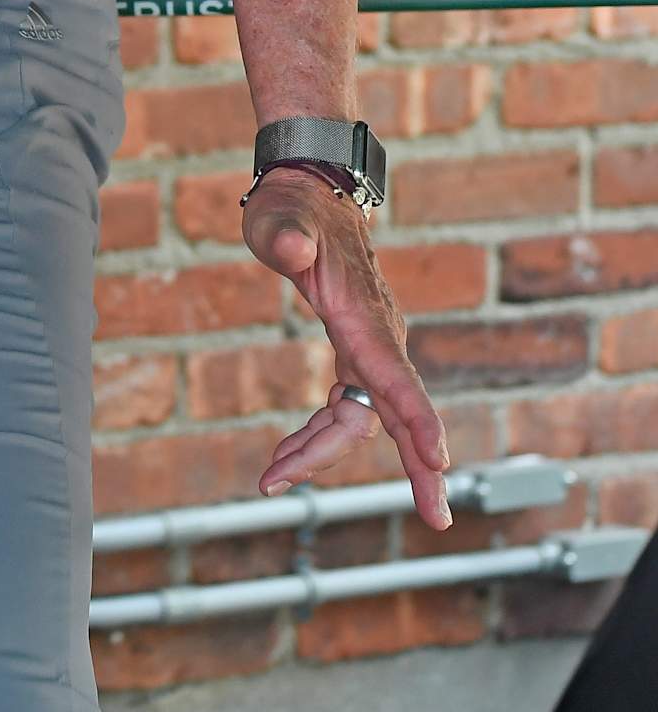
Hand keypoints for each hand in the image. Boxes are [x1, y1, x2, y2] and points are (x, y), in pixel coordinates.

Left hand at [241, 167, 451, 529]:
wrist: (310, 192)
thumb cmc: (291, 207)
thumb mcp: (278, 217)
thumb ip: (285, 234)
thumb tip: (289, 247)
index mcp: (362, 314)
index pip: (396, 374)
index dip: (419, 418)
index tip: (439, 460)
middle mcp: (377, 336)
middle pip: (396, 411)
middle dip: (416, 466)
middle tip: (435, 520)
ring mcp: (369, 347)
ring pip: (364, 418)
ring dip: (325, 453)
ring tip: (272, 478)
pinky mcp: (355, 351)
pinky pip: (348, 407)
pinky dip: (319, 436)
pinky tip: (287, 455)